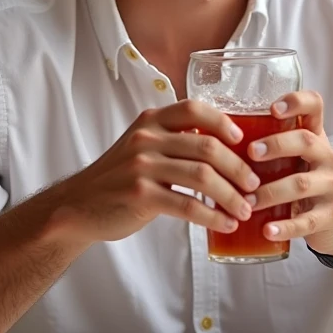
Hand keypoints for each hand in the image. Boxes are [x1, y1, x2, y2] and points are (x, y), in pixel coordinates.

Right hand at [42, 100, 260, 246]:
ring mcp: (142, 166)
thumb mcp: (143, 147)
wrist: (78, 206)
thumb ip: (175, 140)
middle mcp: (147, 139)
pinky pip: (188, 205)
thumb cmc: (120, 178)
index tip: (245, 142)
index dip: (224, 123)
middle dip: (238, 167)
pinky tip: (225, 224)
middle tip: (254, 184)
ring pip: (202, 177)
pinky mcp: (140, 195)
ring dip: (231, 195)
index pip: (195, 109)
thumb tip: (226, 146)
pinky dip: (212, 216)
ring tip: (245, 209)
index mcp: (151, 121)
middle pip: (207, 146)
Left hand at [247, 90, 332, 256]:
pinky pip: (307, 221)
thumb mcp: (293, 159)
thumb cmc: (303, 181)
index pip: (315, 106)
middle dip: (276, 145)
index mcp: (316, 137)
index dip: (297, 102)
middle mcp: (329, 157)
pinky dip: (284, 227)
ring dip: (270, 192)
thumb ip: (266, 146)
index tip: (273, 109)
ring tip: (246, 201)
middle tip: (250, 153)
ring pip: (302, 184)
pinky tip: (266, 230)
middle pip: (306, 141)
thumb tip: (210, 137)